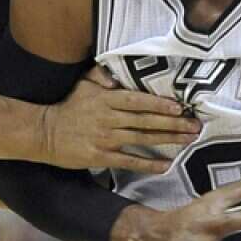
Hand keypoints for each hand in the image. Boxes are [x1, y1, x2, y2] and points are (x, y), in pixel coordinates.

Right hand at [40, 70, 200, 172]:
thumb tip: (118, 78)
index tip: (180, 107)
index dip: (159, 104)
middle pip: (146, 120)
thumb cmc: (68, 106)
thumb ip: (100, 75)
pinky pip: (129, 161)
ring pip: (142, 139)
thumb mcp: (82, 84)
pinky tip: (166, 165)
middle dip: (172, 123)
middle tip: (196, 125)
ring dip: (167, 140)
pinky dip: (148, 164)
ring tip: (188, 141)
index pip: (137, 101)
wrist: (45, 133)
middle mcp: (108, 118)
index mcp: (106, 99)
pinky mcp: (101, 157)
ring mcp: (105, 139)